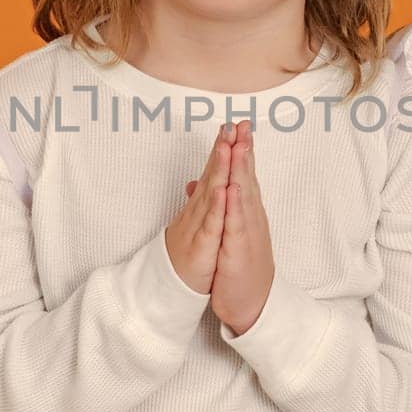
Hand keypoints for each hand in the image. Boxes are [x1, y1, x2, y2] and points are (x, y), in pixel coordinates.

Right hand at [164, 122, 233, 294]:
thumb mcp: (197, 224)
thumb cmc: (190, 254)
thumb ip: (199, 201)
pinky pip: (211, 225)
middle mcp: (200, 211)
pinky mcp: (201, 246)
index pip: (216, 172)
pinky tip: (223, 190)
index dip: (225, 148)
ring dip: (219, 169)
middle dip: (223, 149)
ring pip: (211, 194)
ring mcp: (200, 227)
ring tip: (226, 146)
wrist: (174, 287)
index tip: (236, 126)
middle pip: (213, 175)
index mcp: (204, 206)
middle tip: (232, 124)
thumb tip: (196, 181)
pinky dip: (217, 207)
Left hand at [188, 120, 274, 334]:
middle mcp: (250, 217)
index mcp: (245, 212)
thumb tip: (208, 185)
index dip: (239, 150)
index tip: (235, 126)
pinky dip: (236, 204)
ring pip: (244, 194)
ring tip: (238, 144)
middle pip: (247, 177)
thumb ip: (223, 207)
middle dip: (243, 150)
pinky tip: (233, 187)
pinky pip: (238, 223)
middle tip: (241, 123)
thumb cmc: (240, 267)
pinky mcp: (241, 248)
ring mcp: (248, 231)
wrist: (251, 302)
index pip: (242, 175)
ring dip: (241, 169)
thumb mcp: (230, 232)